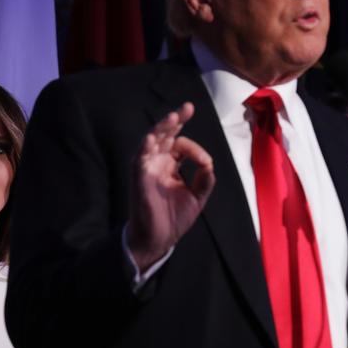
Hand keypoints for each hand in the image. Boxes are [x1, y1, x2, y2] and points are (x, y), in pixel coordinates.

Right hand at [127, 102, 214, 270]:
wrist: (159, 239)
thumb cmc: (174, 218)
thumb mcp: (197, 197)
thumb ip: (204, 180)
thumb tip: (209, 164)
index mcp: (170, 165)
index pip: (181, 145)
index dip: (195, 149)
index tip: (206, 162)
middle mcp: (157, 162)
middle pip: (165, 135)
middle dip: (175, 120)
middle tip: (187, 107)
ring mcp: (147, 168)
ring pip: (152, 141)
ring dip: (161, 128)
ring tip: (173, 117)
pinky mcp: (138, 177)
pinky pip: (140, 158)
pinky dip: (145, 147)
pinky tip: (153, 138)